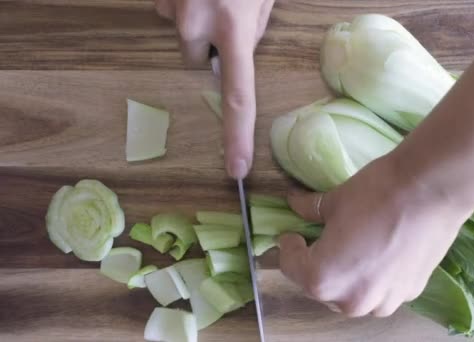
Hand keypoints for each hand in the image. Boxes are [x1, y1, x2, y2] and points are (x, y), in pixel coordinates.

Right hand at [155, 0, 274, 178]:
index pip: (237, 95)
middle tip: (225, 17)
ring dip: (198, 22)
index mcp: (232, 26)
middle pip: (194, 62)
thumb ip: (252, 28)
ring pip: (183, 35)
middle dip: (209, 48)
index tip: (237, 168)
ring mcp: (172, 6)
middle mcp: (195, 22)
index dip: (237, 136)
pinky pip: (171, 10)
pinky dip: (185, 3)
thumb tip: (239, 50)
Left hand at [278, 154, 473, 316]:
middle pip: (322, 286)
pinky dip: (375, 276)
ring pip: (353, 295)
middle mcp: (351, 301)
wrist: (432, 189)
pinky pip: (382, 291)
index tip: (293, 233)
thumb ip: (309, 210)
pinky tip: (380, 251)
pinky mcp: (410, 292)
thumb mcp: (334, 200)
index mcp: (323, 279)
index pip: (292, 267)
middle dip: (317, 264)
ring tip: (353, 248)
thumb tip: (295, 206)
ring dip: (347, 276)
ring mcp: (384, 301)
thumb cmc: (376, 193)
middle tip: (321, 239)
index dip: (289, 246)